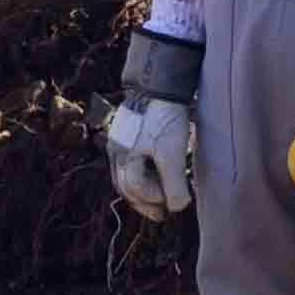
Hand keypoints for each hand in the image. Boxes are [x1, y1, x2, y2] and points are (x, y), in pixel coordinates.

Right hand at [107, 96, 195, 217]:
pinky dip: (144, 171)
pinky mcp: (130, 129)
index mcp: (123, 156)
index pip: (134, 188)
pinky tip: (157, 171)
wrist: (160, 81)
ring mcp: (121, 139)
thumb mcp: (171, 153)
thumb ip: (174, 183)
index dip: (153, 200)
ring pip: (127, 172)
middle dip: (144, 201)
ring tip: (159, 197)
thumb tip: (178, 207)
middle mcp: (117, 149)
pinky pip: (132, 158)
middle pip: (125, 184)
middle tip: (161, 213)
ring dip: (144, 188)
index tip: (172, 204)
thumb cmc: (164, 117)